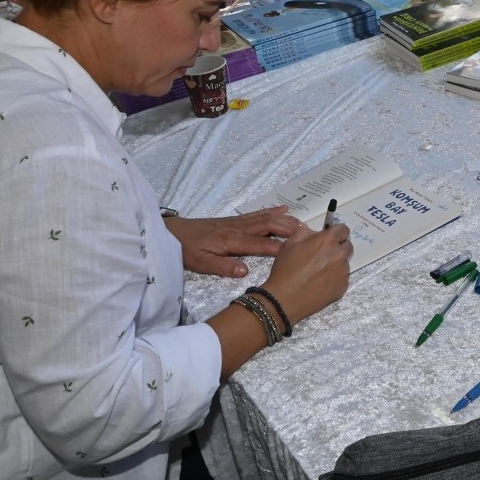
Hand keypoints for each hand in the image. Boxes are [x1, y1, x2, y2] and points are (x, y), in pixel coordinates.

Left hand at [164, 206, 303, 277]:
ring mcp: (237, 223)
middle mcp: (239, 229)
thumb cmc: (186, 250)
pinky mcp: (234, 220)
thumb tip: (244, 271)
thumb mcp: (200, 263)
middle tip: (308, 234)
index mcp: (233, 241)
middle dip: (289, 229)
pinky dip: (272, 211)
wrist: (172, 232)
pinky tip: (282, 209)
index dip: (280, 248)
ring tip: (302, 222)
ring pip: (266, 218)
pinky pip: (257, 214)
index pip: (261, 245)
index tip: (298, 252)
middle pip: (269, 226)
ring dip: (285, 219)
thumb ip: (222, 267)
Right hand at [260, 221, 351, 324]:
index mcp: (327, 241)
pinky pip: (342, 278)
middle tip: (324, 255)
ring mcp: (343, 272)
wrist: (285, 299)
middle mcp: (339, 254)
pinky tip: (321, 284)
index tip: (330, 238)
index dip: (336, 232)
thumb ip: (304, 232)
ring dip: (336, 264)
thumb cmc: (285, 270)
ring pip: (345, 263)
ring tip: (319, 273)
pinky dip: (335, 279)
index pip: (344, 229)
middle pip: (347, 246)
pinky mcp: (343, 287)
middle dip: (338, 248)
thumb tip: (312, 231)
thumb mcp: (289, 244)